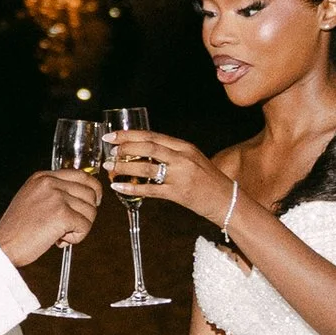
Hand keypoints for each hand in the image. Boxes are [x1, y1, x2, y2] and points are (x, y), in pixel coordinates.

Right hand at [0, 166, 103, 269]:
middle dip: (86, 213)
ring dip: (80, 227)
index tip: (94, 202)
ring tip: (60, 235)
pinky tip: (59, 241)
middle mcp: (50, 183)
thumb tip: (83, 197)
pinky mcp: (62, 214)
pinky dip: (76, 237)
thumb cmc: (17, 229)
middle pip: (90, 193)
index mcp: (42, 177)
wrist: (3, 245)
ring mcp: (56, 197)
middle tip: (70, 227)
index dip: (93, 189)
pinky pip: (85, 226)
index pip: (81, 175)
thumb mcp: (32, 199)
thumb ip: (54, 193)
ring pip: (90, 211)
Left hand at [102, 129, 233, 220]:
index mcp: (184, 147)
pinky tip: (119, 187)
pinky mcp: (179, 193)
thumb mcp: (192, 160)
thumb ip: (172, 154)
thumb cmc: (207, 181)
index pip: (153, 136)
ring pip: (147, 167)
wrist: (227, 200)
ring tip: (110, 166)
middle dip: (124, 146)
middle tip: (108, 148)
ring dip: (125, 166)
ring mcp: (181, 175)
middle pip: (148, 147)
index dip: (130, 134)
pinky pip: (150, 190)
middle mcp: (182, 158)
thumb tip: (143, 152)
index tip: (113, 135)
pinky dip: (132, 187)